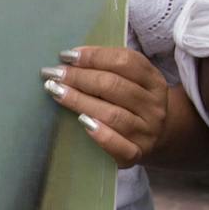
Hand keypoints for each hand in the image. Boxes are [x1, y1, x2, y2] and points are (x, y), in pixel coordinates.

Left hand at [44, 46, 170, 166]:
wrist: (151, 137)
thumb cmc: (128, 103)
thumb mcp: (128, 81)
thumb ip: (106, 67)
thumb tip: (69, 58)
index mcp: (154, 81)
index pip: (126, 62)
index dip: (94, 56)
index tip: (66, 56)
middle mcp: (154, 106)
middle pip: (115, 86)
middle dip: (79, 77)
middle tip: (54, 74)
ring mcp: (147, 132)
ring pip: (112, 114)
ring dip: (79, 101)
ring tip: (55, 92)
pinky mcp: (137, 153)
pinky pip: (119, 145)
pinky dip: (100, 134)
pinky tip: (81, 122)